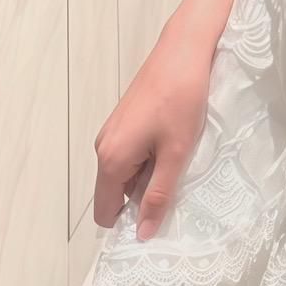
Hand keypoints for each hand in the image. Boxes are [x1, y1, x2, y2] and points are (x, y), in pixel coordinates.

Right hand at [91, 16, 219, 237]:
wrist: (182, 52)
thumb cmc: (181, 100)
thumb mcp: (175, 154)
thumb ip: (158, 196)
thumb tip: (144, 233)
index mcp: (111, 159)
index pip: (105, 211)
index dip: (128, 224)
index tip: (156, 223)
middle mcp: (103, 148)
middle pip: (115, 194)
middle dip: (140, 201)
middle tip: (176, 192)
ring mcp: (111, 133)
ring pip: (124, 175)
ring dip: (148, 179)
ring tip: (178, 167)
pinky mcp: (122, 123)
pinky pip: (129, 157)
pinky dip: (148, 161)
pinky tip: (172, 149)